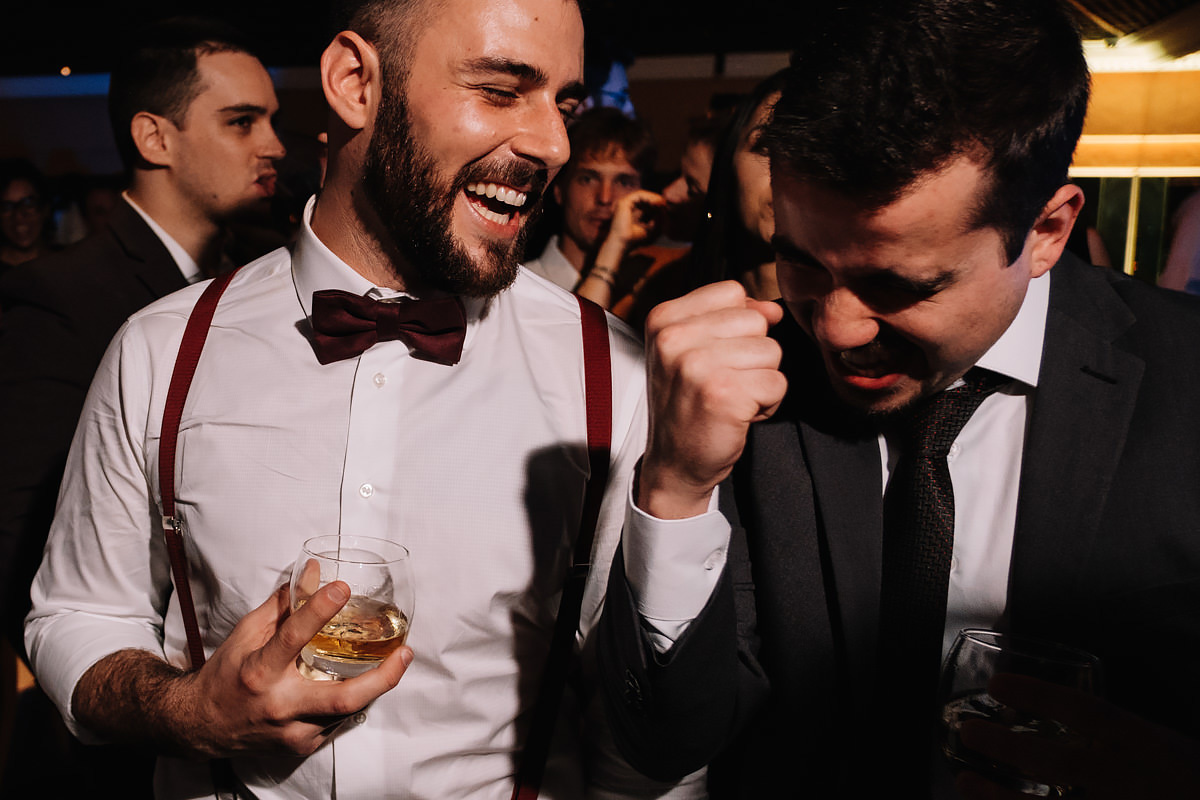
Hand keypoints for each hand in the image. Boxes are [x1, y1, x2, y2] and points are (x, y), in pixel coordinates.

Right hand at [171, 581, 410, 757]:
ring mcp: (291, 731)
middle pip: (341, 698)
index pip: (293, 637)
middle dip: (381, 678)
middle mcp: (278, 705)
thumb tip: (313, 571)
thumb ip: (283, 605)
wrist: (201, 726)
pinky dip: (352, 702)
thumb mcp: (247, 634)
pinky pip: (337, 723)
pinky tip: (360, 684)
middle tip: (405, 654)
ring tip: (394, 662)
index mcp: (259, 671)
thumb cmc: (226, 675)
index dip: (318, 610)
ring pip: (346, 712)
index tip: (341, 587)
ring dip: (373, 686)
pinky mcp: (300, 747)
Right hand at [591, 190, 667, 277]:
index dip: (655, 204)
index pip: (645, 203)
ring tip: (662, 204)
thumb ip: (657, 219)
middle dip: (656, 200)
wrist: (623, 243)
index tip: (665, 208)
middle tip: (665, 204)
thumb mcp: (650, 228)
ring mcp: (624, 202)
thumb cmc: (634, 239)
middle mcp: (626, 205)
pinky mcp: (624, 202)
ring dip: (654, 198)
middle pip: (644, 197)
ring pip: (643, 194)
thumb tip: (663, 209)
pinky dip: (649, 197)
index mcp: (629, 211)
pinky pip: (639, 194)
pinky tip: (656, 203)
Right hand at [638, 281, 786, 518]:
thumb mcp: (692, 350)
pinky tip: (739, 415)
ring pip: (771, 351)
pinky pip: (777, 383)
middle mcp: (674, 338)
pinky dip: (767, 405)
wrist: (674, 463)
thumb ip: (729, 318)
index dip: (738, 325)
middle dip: (753, 355)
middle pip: (756, 321)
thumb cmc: (688, 404)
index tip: (716, 355)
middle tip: (724, 382)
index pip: (732, 292)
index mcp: (663, 319)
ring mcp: (696, 366)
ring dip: (761, 381)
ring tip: (731, 398)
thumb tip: (773, 310)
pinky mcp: (723, 395)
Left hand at [956, 673, 1199, 798]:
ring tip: (964, 781)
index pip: (1090, 713)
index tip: (998, 685)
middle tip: (969, 731)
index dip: (1041, 697)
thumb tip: (1055, 715)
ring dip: (1002, 799)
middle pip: (1064, 764)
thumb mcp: (1167, 748)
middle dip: (1010, 747)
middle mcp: (1133, 781)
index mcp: (1149, 746)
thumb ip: (1118, 735)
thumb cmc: (1189, 779)